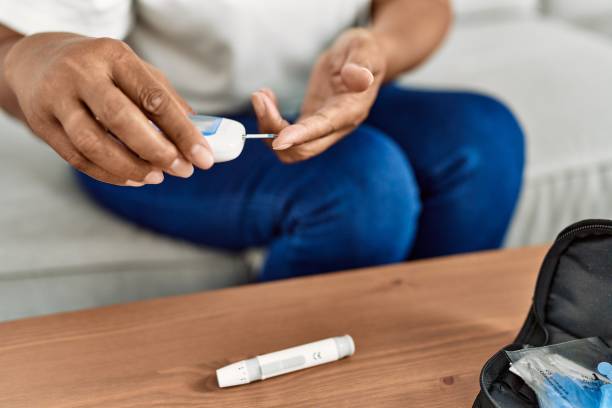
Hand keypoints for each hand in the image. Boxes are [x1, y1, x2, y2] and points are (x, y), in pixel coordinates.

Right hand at [4, 33, 213, 185]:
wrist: (37, 63)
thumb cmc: (100, 70)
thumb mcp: (134, 70)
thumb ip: (165, 98)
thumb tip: (198, 131)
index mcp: (114, 56)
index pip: (154, 97)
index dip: (183, 132)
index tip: (203, 157)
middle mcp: (82, 73)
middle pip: (121, 119)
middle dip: (157, 151)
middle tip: (182, 170)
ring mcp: (57, 98)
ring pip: (93, 143)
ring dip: (130, 167)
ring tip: (156, 177)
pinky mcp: (42, 123)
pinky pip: (77, 158)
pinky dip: (108, 174)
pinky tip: (132, 179)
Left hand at [252, 28, 385, 162]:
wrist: (364, 59)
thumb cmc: (365, 52)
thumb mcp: (365, 50)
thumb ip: (361, 64)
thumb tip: (356, 77)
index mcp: (351, 111)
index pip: (323, 129)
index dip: (300, 136)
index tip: (278, 140)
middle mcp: (337, 126)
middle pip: (302, 148)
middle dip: (275, 130)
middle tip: (259, 98)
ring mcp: (322, 127)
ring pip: (290, 147)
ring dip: (268, 128)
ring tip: (260, 95)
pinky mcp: (310, 122)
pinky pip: (285, 135)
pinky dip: (270, 122)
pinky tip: (266, 97)